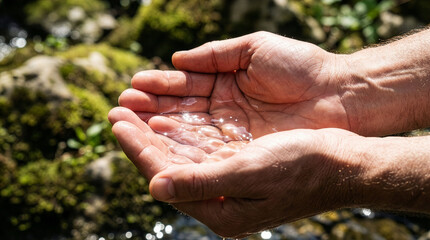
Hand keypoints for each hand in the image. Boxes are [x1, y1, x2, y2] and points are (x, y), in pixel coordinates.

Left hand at [108, 107, 361, 237]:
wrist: (341, 164)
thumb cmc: (302, 167)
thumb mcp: (250, 173)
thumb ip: (202, 182)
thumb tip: (156, 187)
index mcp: (221, 211)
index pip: (166, 178)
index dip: (139, 150)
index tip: (118, 123)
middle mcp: (221, 202)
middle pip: (169, 169)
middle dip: (141, 140)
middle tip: (117, 111)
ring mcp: (229, 187)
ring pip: (182, 159)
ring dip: (158, 135)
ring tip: (135, 112)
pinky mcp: (238, 171)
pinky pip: (200, 153)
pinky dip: (182, 136)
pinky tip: (168, 121)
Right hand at [118, 31, 349, 138]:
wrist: (339, 94)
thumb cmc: (300, 66)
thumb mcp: (254, 48)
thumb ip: (215, 55)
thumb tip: (176, 59)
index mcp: (225, 84)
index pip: (184, 87)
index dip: (158, 88)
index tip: (132, 87)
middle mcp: (224, 111)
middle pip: (179, 113)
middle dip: (149, 111)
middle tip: (119, 110)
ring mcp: (232, 133)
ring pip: (187, 133)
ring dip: (156, 129)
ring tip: (127, 124)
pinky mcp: (242, 152)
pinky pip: (206, 150)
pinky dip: (180, 146)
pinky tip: (156, 140)